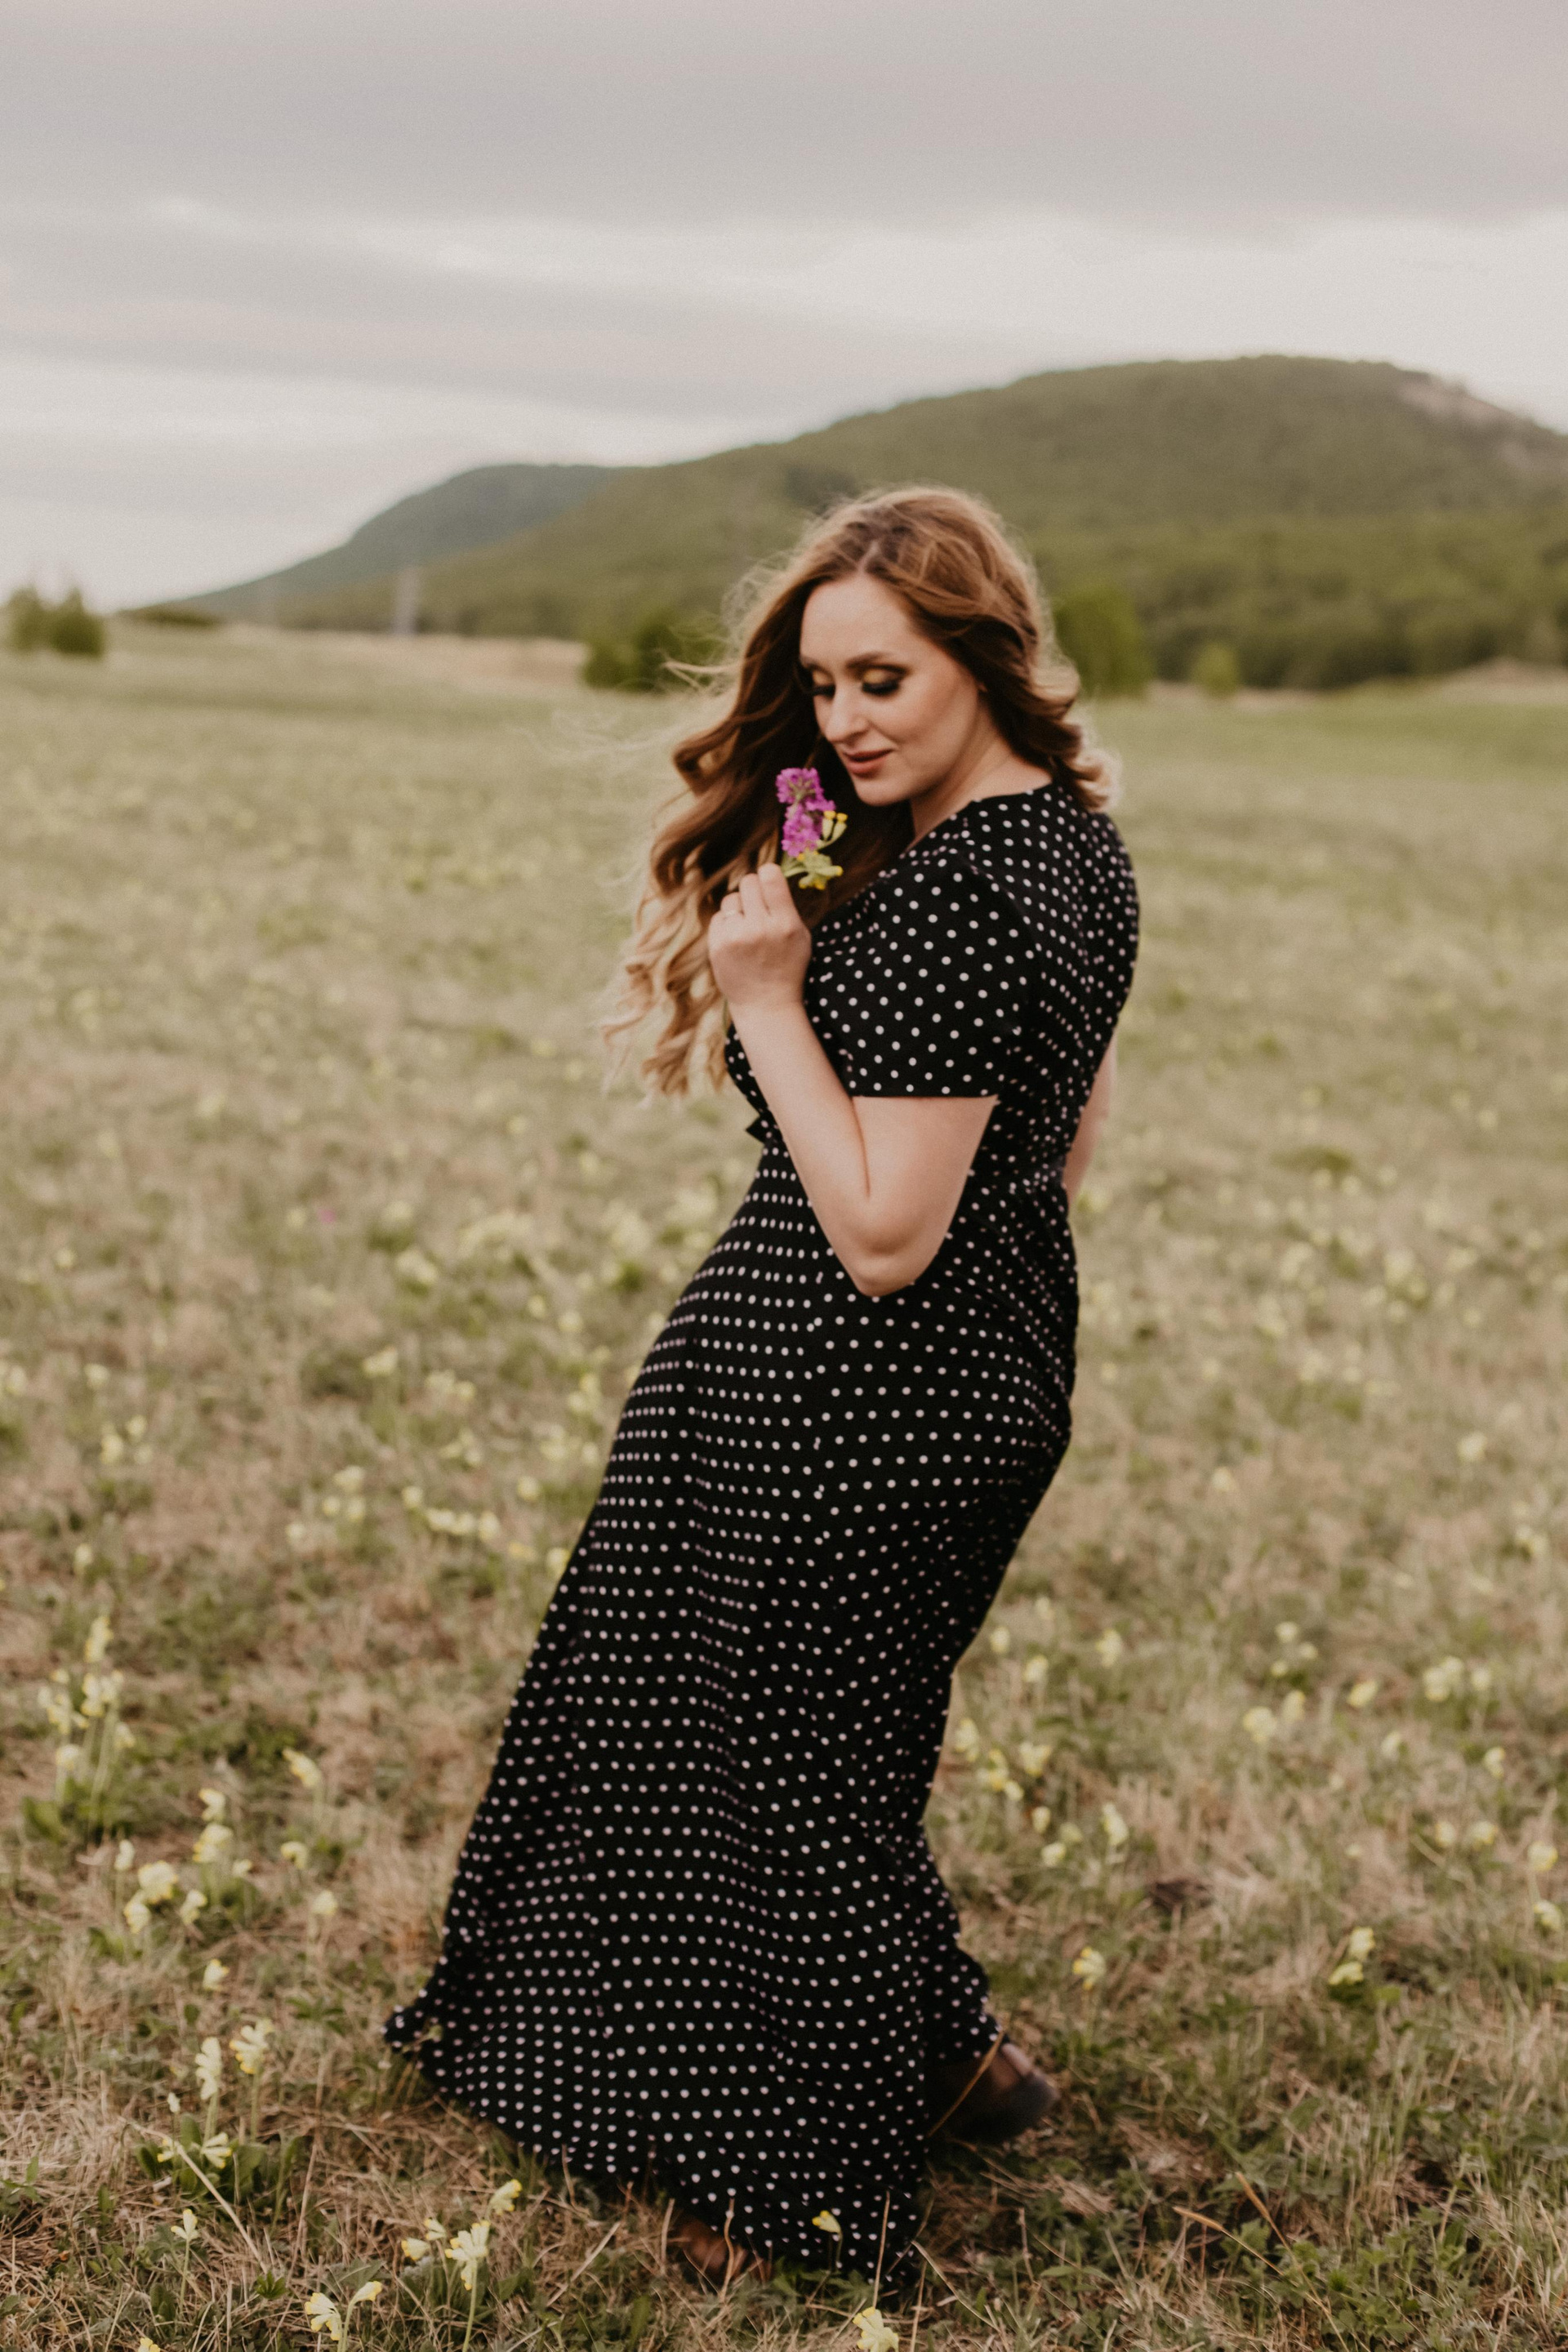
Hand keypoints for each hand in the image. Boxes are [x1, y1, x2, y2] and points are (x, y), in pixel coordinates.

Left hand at [707, 862, 811, 1012]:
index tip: (767, 879)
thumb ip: (786, 907)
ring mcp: (736, 937)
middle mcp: (760, 927)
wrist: (765, 1004)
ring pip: (731, 898)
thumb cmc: (787, 967)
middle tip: (757, 906)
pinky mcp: (717, 945)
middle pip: (748, 882)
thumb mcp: (800, 937)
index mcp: (785, 923)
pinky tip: (736, 941)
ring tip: (747, 927)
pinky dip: (726, 925)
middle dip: (753, 890)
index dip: (767, 873)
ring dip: (739, 908)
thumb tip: (768, 873)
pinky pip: (718, 917)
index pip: (770, 877)